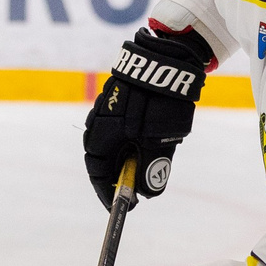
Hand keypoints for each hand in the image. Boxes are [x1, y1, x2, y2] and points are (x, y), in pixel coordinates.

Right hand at [85, 25, 213, 207]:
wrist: (167, 60)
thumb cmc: (161, 104)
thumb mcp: (160, 143)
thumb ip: (151, 169)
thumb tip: (145, 193)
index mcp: (103, 135)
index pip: (98, 171)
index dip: (108, 191)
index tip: (120, 206)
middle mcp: (98, 121)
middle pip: (101, 156)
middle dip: (115, 175)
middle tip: (131, 189)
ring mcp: (106, 106)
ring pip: (110, 140)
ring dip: (122, 157)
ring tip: (140, 166)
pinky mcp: (117, 97)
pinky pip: (117, 126)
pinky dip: (126, 141)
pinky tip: (142, 143)